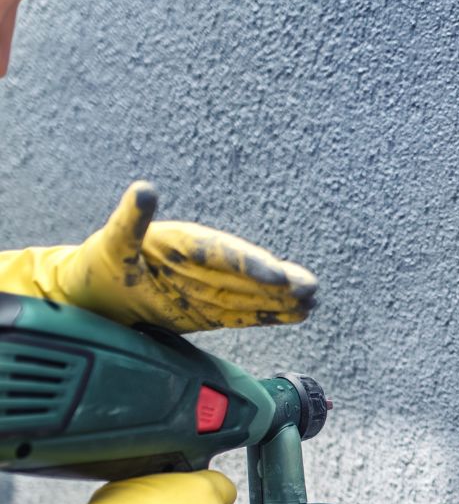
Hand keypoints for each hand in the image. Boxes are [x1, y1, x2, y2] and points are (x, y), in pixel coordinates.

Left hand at [56, 181, 317, 331]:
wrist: (101, 292)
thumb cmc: (104, 262)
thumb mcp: (112, 241)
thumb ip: (131, 220)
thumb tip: (144, 189)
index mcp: (187, 244)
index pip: (223, 254)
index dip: (250, 264)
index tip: (276, 274)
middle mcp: (207, 265)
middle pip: (248, 274)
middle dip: (280, 282)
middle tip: (310, 287)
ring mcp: (213, 288)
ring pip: (254, 294)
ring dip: (284, 299)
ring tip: (313, 301)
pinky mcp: (214, 311)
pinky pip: (248, 313)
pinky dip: (272, 314)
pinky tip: (299, 314)